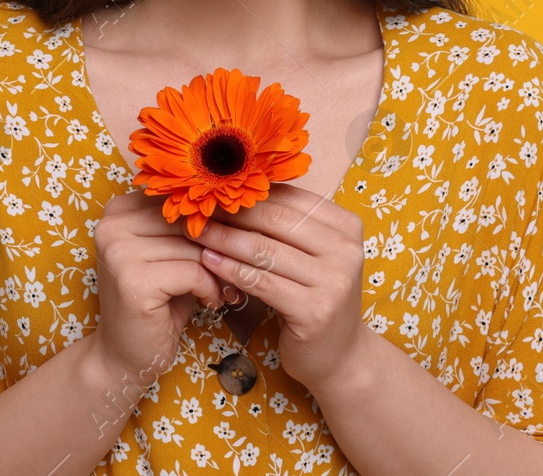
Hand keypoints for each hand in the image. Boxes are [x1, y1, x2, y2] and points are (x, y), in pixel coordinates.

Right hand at [90, 189, 232, 389]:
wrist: (124, 355)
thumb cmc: (157, 303)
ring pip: (195, 247)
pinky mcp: (133, 280)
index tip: (233, 242)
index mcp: (119, 210)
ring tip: (223, 289)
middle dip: (220, 246)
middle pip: (188, 222)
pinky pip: (193, 272)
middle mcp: (112, 225)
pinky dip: (210, 288)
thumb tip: (238, 205)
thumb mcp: (171, 257)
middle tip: (236, 270)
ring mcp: (119, 251)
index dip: (213, 220)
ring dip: (218, 271)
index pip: (180, 200)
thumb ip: (190, 229)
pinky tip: (210, 302)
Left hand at [189, 182, 369, 394]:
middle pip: (275, 219)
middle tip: (196, 208)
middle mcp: (346, 249)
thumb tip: (233, 187)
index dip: (248, 192)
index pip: (289, 198)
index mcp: (346, 225)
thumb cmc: (314, 297)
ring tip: (195, 232)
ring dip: (224, 239)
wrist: (339, 355)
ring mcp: (334, 281)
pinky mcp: (315, 310)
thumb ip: (284, 224)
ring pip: (263, 250)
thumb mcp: (309, 255)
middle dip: (232, 212)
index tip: (213, 189)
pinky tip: (207, 261)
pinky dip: (230, 269)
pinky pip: (260, 281)